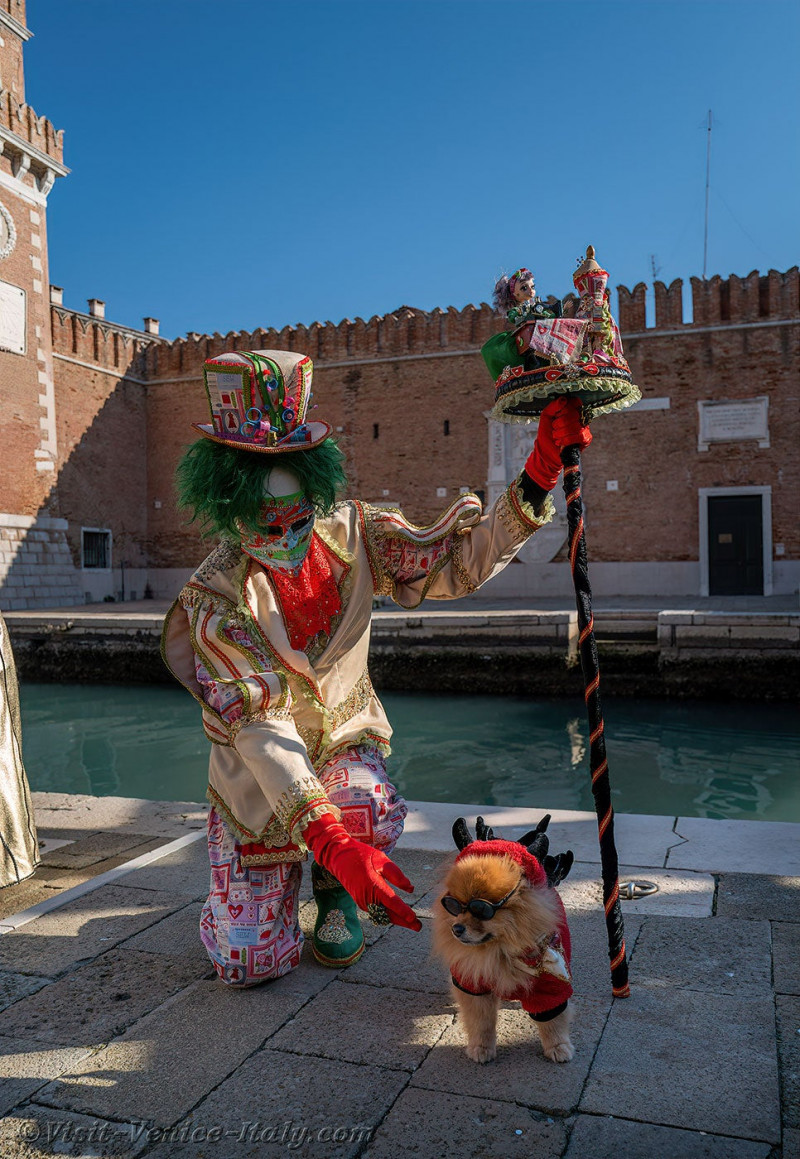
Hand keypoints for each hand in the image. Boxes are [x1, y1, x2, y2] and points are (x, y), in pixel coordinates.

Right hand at [304, 813, 421, 931]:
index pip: (391, 903)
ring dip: (396, 919)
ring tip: (411, 923)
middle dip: (403, 922)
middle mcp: (367, 897)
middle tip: (418, 927)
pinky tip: (396, 915)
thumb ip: (396, 875)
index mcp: (373, 885)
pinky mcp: (360, 901)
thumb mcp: (381, 860)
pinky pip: (376, 911)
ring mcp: (362, 901)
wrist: (339, 857)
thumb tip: (410, 889)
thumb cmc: (362, 855)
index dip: (403, 912)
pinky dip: (387, 915)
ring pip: (382, 914)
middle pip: (388, 914)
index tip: (414, 918)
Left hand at [524, 397, 591, 490]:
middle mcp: (580, 416)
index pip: (575, 402)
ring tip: (556, 436)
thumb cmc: (547, 432)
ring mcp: (584, 427)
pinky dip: (566, 440)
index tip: (556, 416)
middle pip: (574, 414)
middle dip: (559, 423)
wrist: (545, 450)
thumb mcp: (546, 416)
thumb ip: (553, 406)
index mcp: (572, 408)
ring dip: (561, 433)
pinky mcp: (586, 438)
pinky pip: (579, 436)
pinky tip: (561, 443)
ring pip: (575, 426)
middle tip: (554, 428)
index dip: (563, 409)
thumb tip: (564, 400)